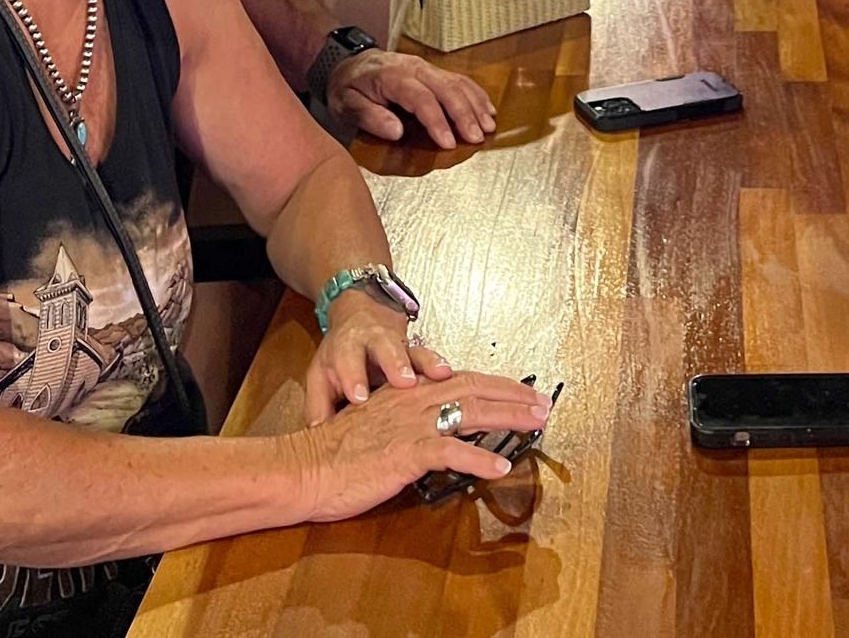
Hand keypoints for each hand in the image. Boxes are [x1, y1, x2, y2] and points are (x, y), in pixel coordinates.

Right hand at [296, 368, 554, 519]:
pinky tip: (501, 467)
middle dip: (513, 395)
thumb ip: (409, 424)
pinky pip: (449, 453)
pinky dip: (478, 460)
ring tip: (537, 424)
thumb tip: (440, 433)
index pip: (463, 381)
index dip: (497, 386)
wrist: (304, 467)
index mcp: (408, 394)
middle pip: (475, 390)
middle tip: (545, 404)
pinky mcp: (405, 453)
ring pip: (470, 413)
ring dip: (508, 417)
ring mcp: (411, 426)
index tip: (524, 392)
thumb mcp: (378, 429)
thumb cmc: (336, 453)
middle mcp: (414, 402)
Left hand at [304, 287, 452, 424]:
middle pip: (385, 348)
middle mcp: (375, 341)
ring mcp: (401, 345)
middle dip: (396, 364)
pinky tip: (456, 377)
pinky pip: (435, 358)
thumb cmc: (340, 355)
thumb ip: (318, 405)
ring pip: (415, 350)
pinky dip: (444, 367)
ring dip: (427, 363)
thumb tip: (315, 437)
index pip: (347, 360)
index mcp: (347, 347)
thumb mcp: (321, 376)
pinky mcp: (420, 352)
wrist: (362, 316)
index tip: (359, 397)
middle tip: (405, 381)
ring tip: (441, 374)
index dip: (354, 377)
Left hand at [330, 48, 496, 148]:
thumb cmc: (348, 88)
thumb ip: (369, 117)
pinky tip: (487, 110)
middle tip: (476, 138)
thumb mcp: (346, 104)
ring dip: (474, 105)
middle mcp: (414, 68)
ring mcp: (426, 67)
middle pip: (446, 88)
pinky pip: (459, 80)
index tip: (449, 143)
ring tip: (488, 127)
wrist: (348, 63)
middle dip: (464, 114)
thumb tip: (396, 131)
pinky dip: (476, 95)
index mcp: (392, 76)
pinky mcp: (433, 71)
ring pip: (457, 83)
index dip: (437, 121)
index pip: (420, 98)